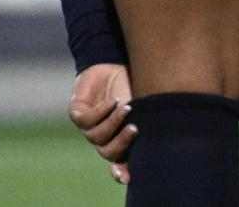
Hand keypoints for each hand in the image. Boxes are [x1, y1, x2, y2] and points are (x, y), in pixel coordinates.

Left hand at [70, 62, 136, 184]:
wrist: (113, 61)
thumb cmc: (132, 83)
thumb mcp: (143, 101)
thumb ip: (147, 118)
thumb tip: (162, 133)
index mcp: (119, 138)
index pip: (120, 162)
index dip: (123, 171)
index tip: (128, 177)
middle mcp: (103, 136)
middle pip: (109, 153)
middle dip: (122, 143)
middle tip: (135, 129)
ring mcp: (88, 126)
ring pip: (97, 137)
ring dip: (113, 122)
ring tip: (126, 106)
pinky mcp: (77, 113)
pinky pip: (85, 121)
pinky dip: (101, 111)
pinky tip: (112, 100)